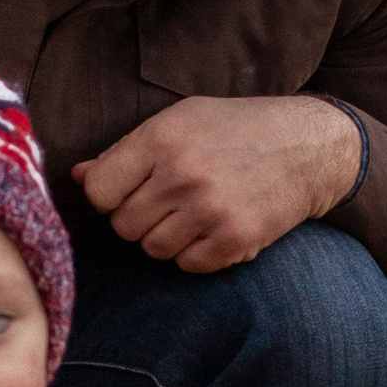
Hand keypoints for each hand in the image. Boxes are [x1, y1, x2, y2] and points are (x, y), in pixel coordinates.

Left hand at [75, 95, 359, 271]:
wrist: (310, 146)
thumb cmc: (237, 128)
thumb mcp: (181, 120)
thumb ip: (126, 150)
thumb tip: (76, 176)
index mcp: (160, 138)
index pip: (98, 191)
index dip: (109, 196)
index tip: (130, 191)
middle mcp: (182, 174)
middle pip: (123, 225)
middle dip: (140, 218)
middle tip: (171, 201)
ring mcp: (210, 209)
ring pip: (153, 249)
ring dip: (169, 238)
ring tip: (195, 212)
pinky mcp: (235, 238)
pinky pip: (189, 265)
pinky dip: (198, 253)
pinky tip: (216, 227)